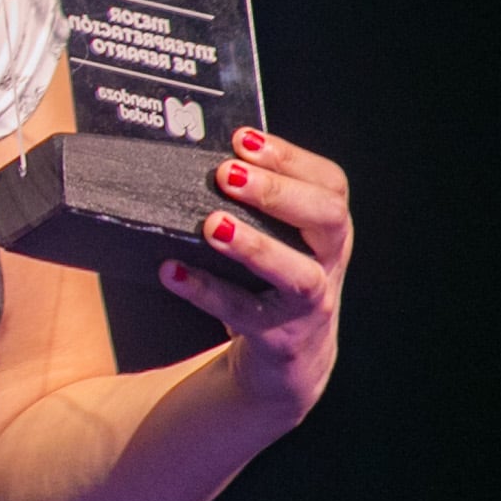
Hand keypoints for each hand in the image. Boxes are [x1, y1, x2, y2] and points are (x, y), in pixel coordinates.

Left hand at [161, 129, 352, 420]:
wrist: (287, 361)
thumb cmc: (270, 283)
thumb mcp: (276, 240)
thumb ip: (253, 206)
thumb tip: (196, 156)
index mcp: (329, 230)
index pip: (329, 184)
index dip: (291, 158)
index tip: (243, 139)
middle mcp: (328, 262)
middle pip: (327, 220)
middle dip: (277, 192)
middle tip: (227, 175)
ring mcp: (308, 304)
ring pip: (297, 274)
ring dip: (254, 245)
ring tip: (212, 224)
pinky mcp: (279, 337)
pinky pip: (245, 314)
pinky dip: (207, 291)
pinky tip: (172, 271)